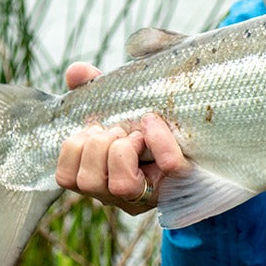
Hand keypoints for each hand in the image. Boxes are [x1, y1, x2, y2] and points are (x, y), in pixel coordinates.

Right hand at [54, 61, 186, 215]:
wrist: (200, 142)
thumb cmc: (147, 124)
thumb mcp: (117, 106)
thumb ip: (93, 87)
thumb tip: (76, 71)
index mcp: (99, 177)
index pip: (64, 177)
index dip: (73, 149)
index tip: (93, 127)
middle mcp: (119, 194)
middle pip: (87, 182)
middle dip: (98, 145)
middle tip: (118, 130)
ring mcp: (150, 194)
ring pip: (120, 186)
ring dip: (122, 150)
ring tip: (135, 135)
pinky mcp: (181, 183)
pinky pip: (170, 166)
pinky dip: (160, 142)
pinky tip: (154, 125)